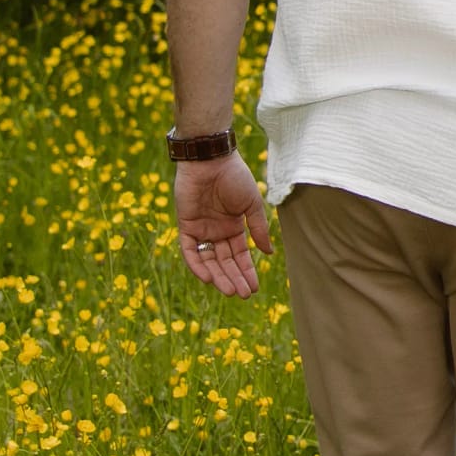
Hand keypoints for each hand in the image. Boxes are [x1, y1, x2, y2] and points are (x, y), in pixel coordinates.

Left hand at [176, 152, 270, 295]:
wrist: (212, 160)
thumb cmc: (235, 177)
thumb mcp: (252, 204)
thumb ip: (258, 228)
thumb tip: (270, 253)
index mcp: (234, 226)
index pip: (240, 255)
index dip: (247, 271)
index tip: (254, 288)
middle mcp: (217, 231)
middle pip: (225, 262)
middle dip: (234, 278)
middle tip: (243, 294)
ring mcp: (201, 230)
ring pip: (209, 260)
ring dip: (218, 276)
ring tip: (230, 290)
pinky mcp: (186, 226)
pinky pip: (190, 250)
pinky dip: (197, 264)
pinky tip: (208, 277)